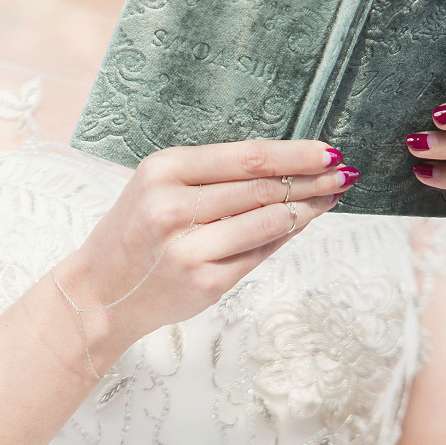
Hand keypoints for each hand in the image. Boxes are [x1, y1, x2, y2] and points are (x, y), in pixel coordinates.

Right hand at [62, 140, 356, 347]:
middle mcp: (174, 208)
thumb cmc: (137, 234)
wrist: (101, 293)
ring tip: (330, 197)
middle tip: (344, 173)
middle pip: (262, 188)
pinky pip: (259, 254)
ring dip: (306, 209)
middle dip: (311, 180)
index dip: (295, 154)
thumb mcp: (160, 187)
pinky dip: (284, 237)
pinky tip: (300, 224)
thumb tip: (287, 166)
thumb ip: (214, 177)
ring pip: (267, 222)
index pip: (246, 157)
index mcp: (163, 171)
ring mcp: (190, 250)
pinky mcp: (205, 283)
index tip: (328, 151)